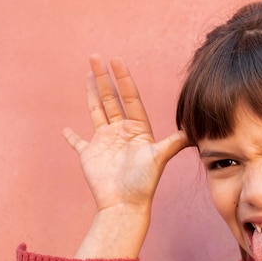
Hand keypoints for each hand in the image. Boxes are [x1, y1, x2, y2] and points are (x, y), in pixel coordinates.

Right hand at [64, 55, 186, 213]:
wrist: (125, 204)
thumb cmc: (143, 182)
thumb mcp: (159, 157)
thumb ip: (174, 143)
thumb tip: (195, 131)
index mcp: (137, 130)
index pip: (130, 98)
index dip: (123, 79)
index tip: (117, 60)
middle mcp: (121, 132)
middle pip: (111, 99)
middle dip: (104, 77)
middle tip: (95, 56)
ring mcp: (105, 142)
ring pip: (97, 111)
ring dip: (91, 93)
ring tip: (87, 73)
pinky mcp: (90, 154)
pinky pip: (78, 142)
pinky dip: (71, 136)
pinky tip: (66, 129)